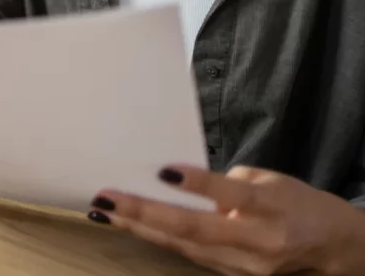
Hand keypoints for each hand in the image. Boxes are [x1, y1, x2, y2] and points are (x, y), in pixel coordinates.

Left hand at [87, 164, 364, 274]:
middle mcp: (258, 240)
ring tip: (104, 211)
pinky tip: (130, 224)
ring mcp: (244, 265)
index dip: (198, 184)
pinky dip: (157, 239)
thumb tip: (178, 180)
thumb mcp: (270, 179)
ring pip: (184, 246)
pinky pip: (189, 255)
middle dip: (144, 212)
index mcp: (271, 207)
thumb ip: (228, 181)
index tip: (163, 170)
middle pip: (195, 228)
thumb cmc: (296, 201)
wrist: (330, 246)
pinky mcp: (233, 275)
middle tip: (106, 198)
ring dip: (139, 228)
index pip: (232, 194)